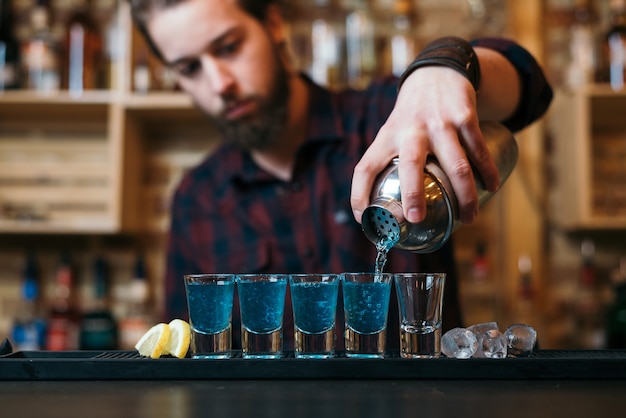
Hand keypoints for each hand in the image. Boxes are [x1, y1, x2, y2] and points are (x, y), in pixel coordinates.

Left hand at [350, 66, 499, 224]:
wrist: (436, 73)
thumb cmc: (410, 116)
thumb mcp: (391, 132)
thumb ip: (388, 163)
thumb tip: (390, 210)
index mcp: (387, 137)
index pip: (365, 167)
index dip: (359, 194)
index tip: (361, 219)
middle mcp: (411, 131)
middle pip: (411, 164)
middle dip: (413, 192)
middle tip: (416, 218)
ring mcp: (439, 124)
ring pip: (455, 164)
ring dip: (464, 194)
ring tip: (468, 218)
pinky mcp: (464, 118)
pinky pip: (478, 150)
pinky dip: (487, 172)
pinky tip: (491, 187)